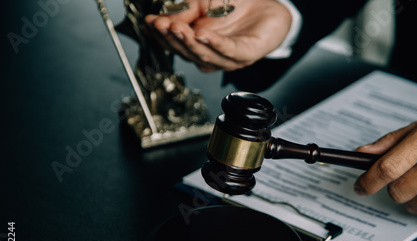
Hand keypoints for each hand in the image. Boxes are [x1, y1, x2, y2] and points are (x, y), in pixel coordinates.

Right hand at [145, 0, 291, 71]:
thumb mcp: (202, 2)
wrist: (266, 4)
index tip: (150, 22)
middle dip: (172, 38)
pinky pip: (229, 51)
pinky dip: (215, 44)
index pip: (175, 44)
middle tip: (160, 24)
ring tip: (176, 27)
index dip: (161, 35)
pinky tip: (203, 34)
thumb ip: (185, 10)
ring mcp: (229, 58)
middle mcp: (212, 55)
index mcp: (198, 45)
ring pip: (205, 56)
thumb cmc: (235, 4)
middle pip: (188, 52)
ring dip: (189, 42)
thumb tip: (163, 19)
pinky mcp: (247, 54)